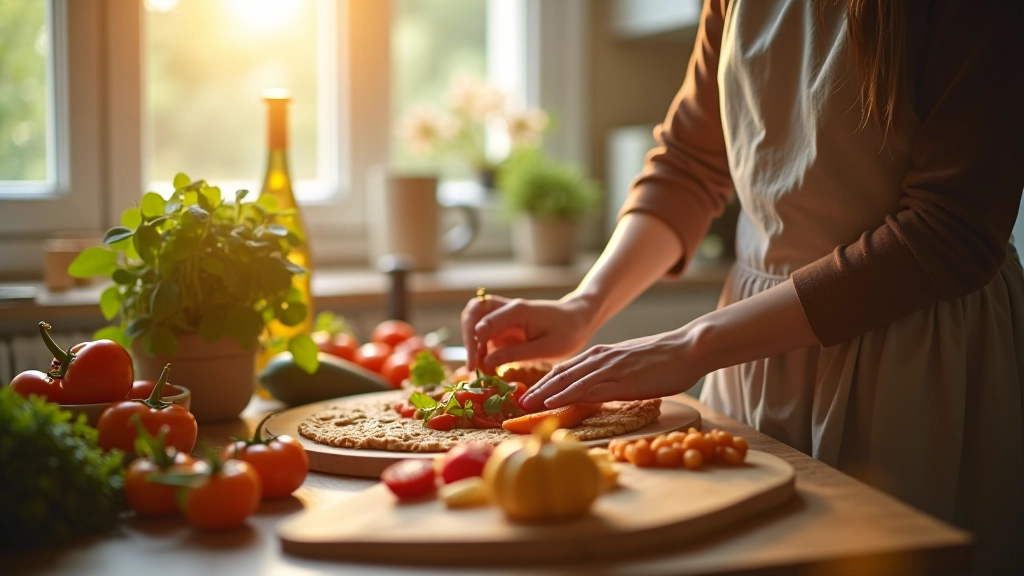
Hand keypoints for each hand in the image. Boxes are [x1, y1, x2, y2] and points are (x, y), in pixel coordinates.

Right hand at [460, 294, 596, 373]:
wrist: (578, 320)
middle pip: (473, 313)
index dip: (475, 344)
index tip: (475, 366)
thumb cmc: (567, 332)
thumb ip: (515, 354)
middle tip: (473, 366)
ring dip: (471, 343)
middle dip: (468, 339)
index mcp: (517, 311)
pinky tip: (487, 366)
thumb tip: (486, 364)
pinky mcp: (504, 326)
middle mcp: (507, 309)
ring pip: (474, 321)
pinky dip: (480, 348)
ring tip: (478, 367)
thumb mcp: (545, 348)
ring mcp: (504, 317)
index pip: (485, 321)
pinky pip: (484, 333)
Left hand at [518, 327, 705, 411]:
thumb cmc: (664, 360)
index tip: (529, 395)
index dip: (545, 382)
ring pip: (569, 380)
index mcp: (601, 355)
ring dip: (545, 393)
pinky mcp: (621, 379)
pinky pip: (589, 388)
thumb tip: (600, 390)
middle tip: (518, 402)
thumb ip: (612, 376)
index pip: (566, 370)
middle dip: (537, 388)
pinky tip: (554, 403)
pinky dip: (568, 395)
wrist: (688, 348)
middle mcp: (600, 358)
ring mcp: (609, 367)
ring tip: (527, 405)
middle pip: (560, 374)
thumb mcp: (631, 366)